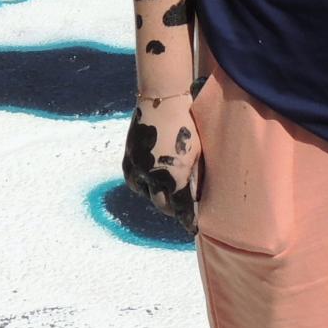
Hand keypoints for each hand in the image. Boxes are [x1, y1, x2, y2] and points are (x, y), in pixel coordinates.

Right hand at [122, 94, 202, 232]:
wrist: (162, 100)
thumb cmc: (189, 123)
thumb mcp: (198, 153)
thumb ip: (195, 176)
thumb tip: (196, 193)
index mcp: (174, 178)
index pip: (181, 208)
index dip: (188, 220)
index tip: (193, 227)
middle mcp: (153, 177)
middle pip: (163, 205)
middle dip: (173, 209)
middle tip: (181, 211)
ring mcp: (138, 168)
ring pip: (147, 194)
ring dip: (157, 196)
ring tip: (167, 195)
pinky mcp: (129, 159)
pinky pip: (134, 181)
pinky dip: (143, 185)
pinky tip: (150, 183)